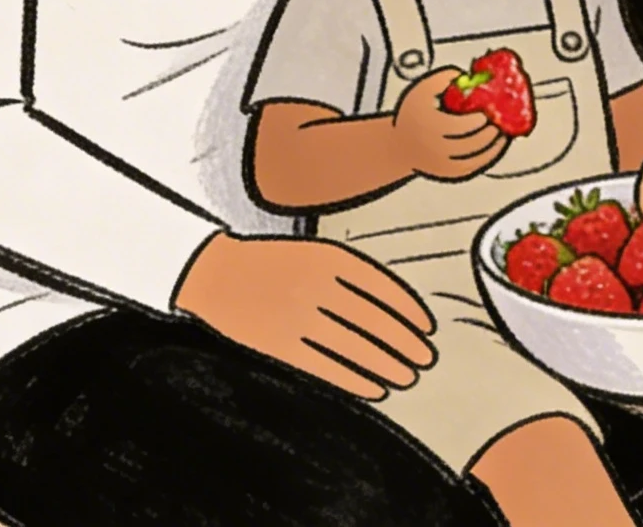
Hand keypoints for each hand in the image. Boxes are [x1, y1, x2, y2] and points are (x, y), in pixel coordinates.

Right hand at [172, 233, 435, 398]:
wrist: (215, 273)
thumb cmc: (274, 264)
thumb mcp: (316, 254)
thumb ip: (353, 276)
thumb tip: (400, 312)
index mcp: (330, 259)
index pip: (384, 290)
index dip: (410, 313)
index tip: (428, 328)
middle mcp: (317, 288)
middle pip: (375, 322)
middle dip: (405, 344)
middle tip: (425, 358)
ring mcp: (298, 319)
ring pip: (356, 348)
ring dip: (387, 366)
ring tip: (407, 376)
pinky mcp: (281, 346)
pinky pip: (328, 368)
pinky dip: (357, 381)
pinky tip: (375, 388)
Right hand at [393, 68, 508, 179]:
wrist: (399, 145)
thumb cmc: (413, 115)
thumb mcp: (422, 89)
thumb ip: (444, 78)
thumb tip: (469, 76)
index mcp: (429, 125)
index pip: (461, 126)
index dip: (479, 120)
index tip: (488, 111)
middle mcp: (435, 146)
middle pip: (471, 142)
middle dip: (490, 132)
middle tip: (499, 121)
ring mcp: (442, 162)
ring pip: (474, 157)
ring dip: (492, 145)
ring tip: (501, 133)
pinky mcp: (447, 172)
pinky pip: (471, 167)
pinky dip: (486, 158)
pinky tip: (494, 147)